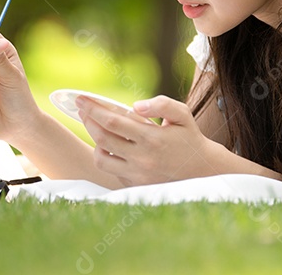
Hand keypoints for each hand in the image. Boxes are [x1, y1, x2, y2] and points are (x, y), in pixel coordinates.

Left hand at [78, 95, 214, 186]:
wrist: (200, 170)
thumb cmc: (189, 137)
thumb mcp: (183, 114)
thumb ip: (162, 104)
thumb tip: (136, 106)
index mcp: (152, 138)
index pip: (113, 122)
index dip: (93, 109)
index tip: (81, 99)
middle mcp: (142, 158)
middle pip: (102, 137)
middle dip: (88, 120)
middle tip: (83, 108)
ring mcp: (136, 173)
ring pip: (101, 157)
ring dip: (94, 139)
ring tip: (96, 127)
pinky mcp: (134, 183)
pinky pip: (110, 169)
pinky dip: (105, 154)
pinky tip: (109, 143)